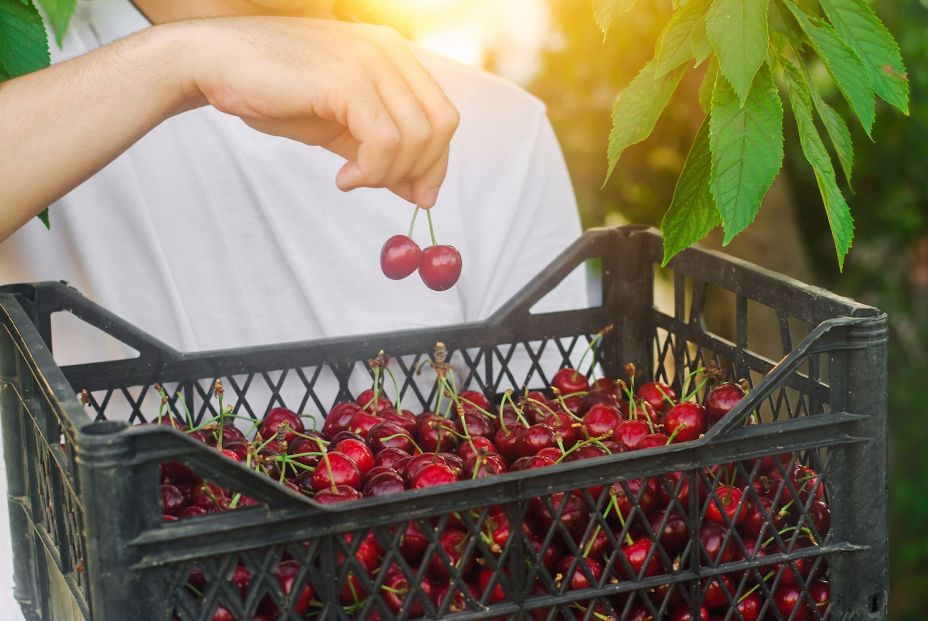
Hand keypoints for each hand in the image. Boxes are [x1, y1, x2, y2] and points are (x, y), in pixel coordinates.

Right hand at [184, 17, 459, 207]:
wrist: (214, 63)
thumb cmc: (274, 91)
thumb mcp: (341, 129)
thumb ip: (383, 153)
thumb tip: (423, 192)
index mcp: (393, 55)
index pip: (443, 115)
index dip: (435, 161)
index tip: (415, 192)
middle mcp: (389, 51)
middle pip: (441, 126)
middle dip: (418, 171)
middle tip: (379, 187)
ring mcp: (370, 62)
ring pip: (416, 137)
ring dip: (388, 175)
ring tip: (351, 180)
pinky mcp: (346, 80)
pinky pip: (385, 141)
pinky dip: (372, 172)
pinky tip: (344, 179)